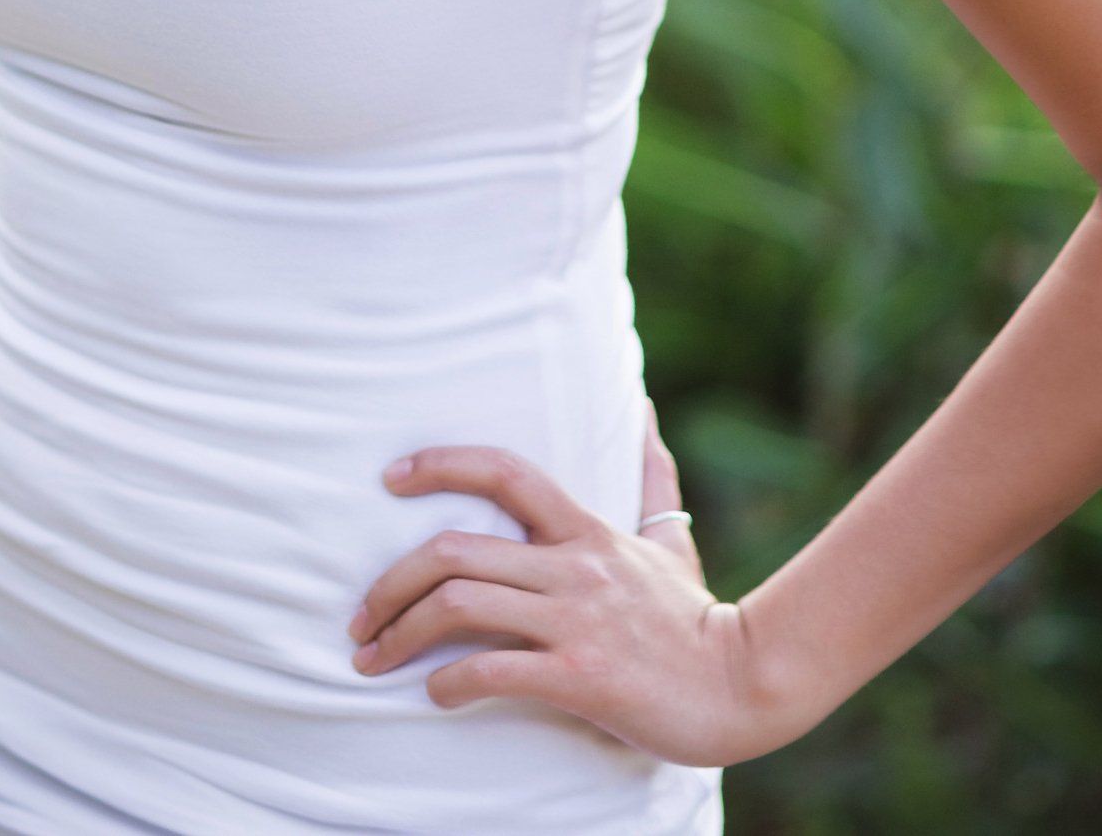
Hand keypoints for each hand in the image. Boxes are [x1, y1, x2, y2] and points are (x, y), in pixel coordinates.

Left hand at [345, 395, 784, 766]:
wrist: (742, 687)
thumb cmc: (695, 618)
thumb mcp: (668, 539)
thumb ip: (648, 477)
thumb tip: (642, 408)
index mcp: (586, 529)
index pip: (503, 472)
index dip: (440, 464)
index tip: (390, 477)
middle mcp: (573, 565)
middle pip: (456, 548)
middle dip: (392, 581)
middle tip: (359, 615)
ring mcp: (575, 619)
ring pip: (462, 604)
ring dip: (402, 631)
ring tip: (372, 658)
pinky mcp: (580, 675)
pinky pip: (493, 670)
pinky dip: (449, 682)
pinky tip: (434, 693)